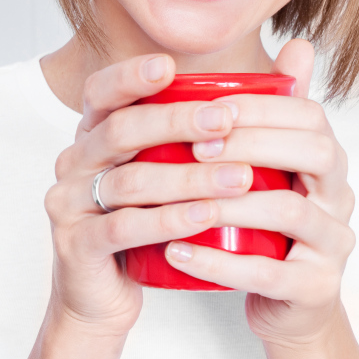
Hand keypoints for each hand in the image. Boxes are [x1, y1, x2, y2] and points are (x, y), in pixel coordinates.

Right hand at [41, 53, 254, 335]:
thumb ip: (204, 130)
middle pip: (120, 130)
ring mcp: (70, 204)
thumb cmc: (145, 227)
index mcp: (93, 136)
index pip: (101, 92)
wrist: (103, 298)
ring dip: (187, 178)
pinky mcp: (77, 245)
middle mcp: (74, 162)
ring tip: (238, 179)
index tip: (170, 68)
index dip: (130, 76)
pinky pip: (123, 227)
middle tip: (225, 121)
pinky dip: (168, 221)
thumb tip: (289, 60)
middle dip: (175, 122)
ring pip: (128, 181)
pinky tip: (206, 217)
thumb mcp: (165, 174)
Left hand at [162, 39, 357, 349]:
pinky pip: (269, 273)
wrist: (286, 303)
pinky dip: (218, 263)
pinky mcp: (316, 289)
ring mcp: (334, 245)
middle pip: (315, 154)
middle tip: (195, 150)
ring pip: (290, 212)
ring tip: (179, 199)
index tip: (206, 111)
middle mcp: (341, 196)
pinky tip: (176, 251)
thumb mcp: (271, 163)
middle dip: (252, 144)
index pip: (309, 117)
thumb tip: (297, 43)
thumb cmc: (267, 223)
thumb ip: (276, 108)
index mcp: (328, 160)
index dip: (259, 109)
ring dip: (230, 202)